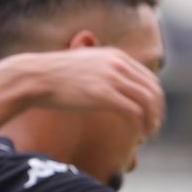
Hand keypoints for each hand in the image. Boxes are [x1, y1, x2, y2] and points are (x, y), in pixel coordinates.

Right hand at [8, 49, 165, 138]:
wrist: (35, 77)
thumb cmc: (55, 77)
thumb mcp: (85, 64)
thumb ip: (102, 70)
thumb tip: (110, 85)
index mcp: (116, 56)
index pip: (149, 78)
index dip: (155, 99)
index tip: (152, 115)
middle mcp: (117, 63)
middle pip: (152, 90)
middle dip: (157, 111)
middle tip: (154, 128)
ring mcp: (111, 78)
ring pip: (147, 102)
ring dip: (151, 121)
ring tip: (148, 134)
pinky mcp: (103, 94)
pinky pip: (133, 112)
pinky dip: (139, 125)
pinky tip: (137, 136)